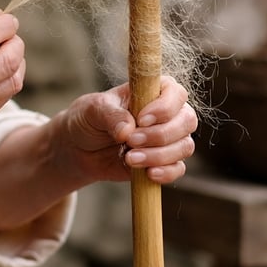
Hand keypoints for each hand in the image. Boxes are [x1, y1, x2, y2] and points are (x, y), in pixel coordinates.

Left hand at [56, 75, 196, 186]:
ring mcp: (168, 139)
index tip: (142, 119)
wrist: (80, 149)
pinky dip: (166, 172)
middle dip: (160, 135)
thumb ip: (111, 115)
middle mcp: (167, 114)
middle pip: (186, 121)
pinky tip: (148, 174)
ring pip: (184, 146)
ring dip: (159, 155)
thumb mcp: (93, 110)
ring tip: (129, 158)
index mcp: (152, 92)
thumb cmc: (89, 120)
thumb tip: (127, 129)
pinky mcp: (164, 162)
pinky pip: (178, 169)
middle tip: (131, 141)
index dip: (164, 107)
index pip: (175, 93)